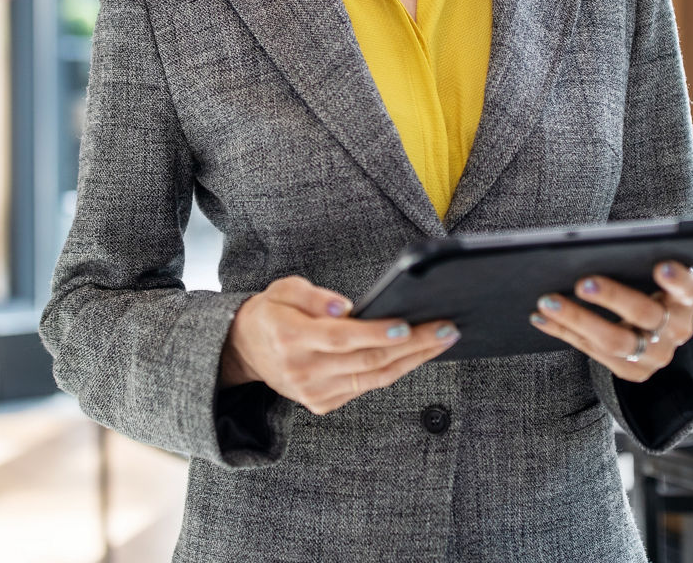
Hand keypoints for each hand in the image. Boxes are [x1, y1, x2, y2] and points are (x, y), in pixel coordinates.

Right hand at [219, 275, 459, 414]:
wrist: (246, 350)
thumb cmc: (272, 313)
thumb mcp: (282, 290)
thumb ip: (311, 296)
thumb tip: (345, 307)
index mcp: (290, 337)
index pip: (341, 338)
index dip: (375, 334)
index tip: (407, 326)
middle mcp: (303, 370)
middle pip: (367, 360)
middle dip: (413, 345)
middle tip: (446, 329)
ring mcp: (314, 392)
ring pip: (374, 378)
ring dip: (414, 360)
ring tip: (442, 340)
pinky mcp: (323, 404)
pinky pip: (367, 387)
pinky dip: (395, 371)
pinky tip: (417, 355)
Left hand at [528, 261, 692, 382]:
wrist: (660, 330)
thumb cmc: (649, 287)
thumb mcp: (653, 275)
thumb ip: (636, 262)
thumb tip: (590, 248)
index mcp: (685, 300)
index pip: (687, 289)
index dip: (676, 280)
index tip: (661, 267)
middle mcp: (676, 330)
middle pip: (645, 315)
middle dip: (613, 298)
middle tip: (582, 282)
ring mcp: (655, 356)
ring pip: (616, 342)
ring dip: (578, 319)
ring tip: (547, 301)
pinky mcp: (633, 372)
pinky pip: (593, 353)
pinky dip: (564, 332)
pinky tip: (539, 317)